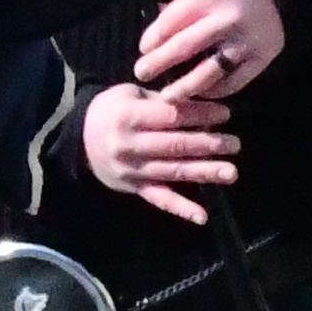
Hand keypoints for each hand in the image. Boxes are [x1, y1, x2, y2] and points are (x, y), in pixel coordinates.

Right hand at [82, 79, 235, 223]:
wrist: (77, 137)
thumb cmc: (111, 109)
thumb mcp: (130, 94)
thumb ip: (162, 101)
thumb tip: (201, 107)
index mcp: (129, 117)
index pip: (171, 116)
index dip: (200, 114)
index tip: (225, 114)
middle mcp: (130, 146)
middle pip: (175, 145)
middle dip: (208, 144)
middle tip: (234, 143)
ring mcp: (132, 171)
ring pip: (173, 172)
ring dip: (204, 173)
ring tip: (231, 172)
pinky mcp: (134, 188)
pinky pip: (159, 199)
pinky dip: (181, 208)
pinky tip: (202, 216)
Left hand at [136, 0, 286, 103]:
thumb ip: (184, 3)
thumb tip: (156, 27)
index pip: (173, 20)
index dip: (154, 37)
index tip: (142, 50)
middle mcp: (228, 19)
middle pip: (186, 46)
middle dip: (159, 62)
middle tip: (141, 73)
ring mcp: (246, 41)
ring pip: (210, 71)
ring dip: (185, 87)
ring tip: (167, 96)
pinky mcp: (261, 59)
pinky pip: (233, 82)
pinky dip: (215, 91)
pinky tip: (201, 94)